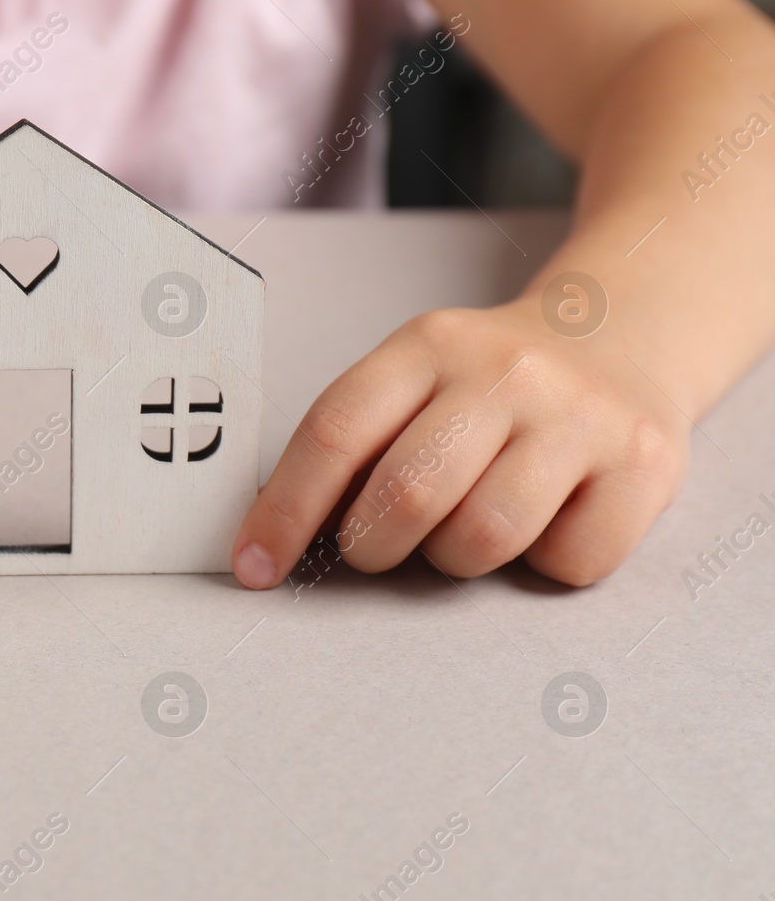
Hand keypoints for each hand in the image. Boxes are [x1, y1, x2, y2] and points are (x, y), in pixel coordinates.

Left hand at [231, 300, 691, 590]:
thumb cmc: (490, 386)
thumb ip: (356, 444)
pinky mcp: (646, 464)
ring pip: (484, 538)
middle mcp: (506, 371)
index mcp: (427, 346)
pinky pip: (568, 562)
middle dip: (373, 546)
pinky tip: (550, 518)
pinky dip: (546, 562)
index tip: (254, 567)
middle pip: (407, 496)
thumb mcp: (416, 380)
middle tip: (380, 546)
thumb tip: (272, 537)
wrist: (625, 332)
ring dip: (459, 559)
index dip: (284, 511)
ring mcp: (580, 415)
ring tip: (470, 525)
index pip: (334, 433)